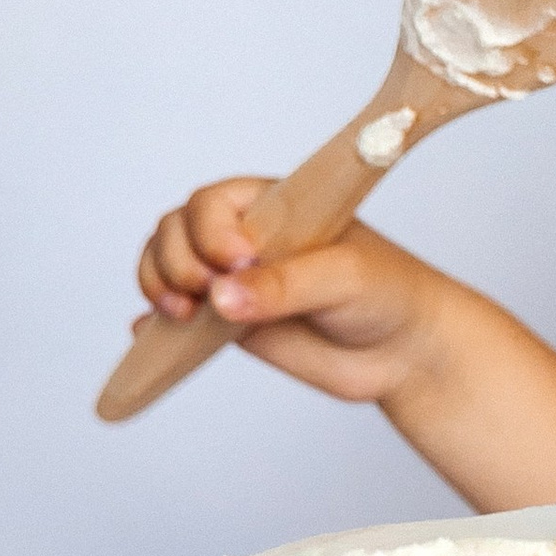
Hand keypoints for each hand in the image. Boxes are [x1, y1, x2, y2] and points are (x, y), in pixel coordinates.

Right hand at [131, 176, 443, 404]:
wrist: (405, 352)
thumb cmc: (387, 293)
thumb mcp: (342, 278)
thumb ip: (283, 285)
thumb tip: (221, 297)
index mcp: (273, 206)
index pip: (211, 203)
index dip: (209, 231)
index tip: (237, 259)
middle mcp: (244, 237)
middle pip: (174, 232)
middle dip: (175, 261)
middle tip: (207, 294)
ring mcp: (232, 280)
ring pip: (166, 268)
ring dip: (159, 287)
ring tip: (185, 315)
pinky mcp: (228, 324)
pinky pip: (175, 319)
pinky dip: (153, 325)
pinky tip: (150, 334)